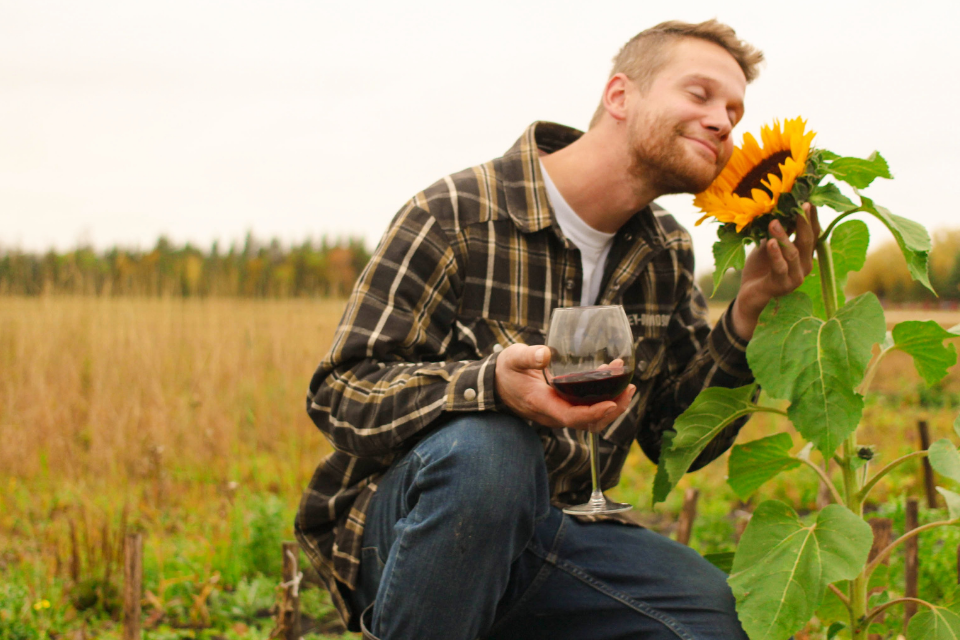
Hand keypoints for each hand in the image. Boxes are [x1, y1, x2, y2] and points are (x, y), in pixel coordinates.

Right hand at [494, 344, 635, 432]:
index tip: (611, 402)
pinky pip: (587, 411)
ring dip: (611, 404)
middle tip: (629, 387)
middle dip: (612, 408)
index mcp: (542, 404)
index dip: (593, 413)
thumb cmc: (506, 370)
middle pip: (588, 422)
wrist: (496, 384)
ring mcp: (559, 413)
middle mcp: (553, 414)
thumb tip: (546, 353)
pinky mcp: (563, 408)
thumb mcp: (513, 358)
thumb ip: (528, 356)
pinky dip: (602, 399)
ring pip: (590, 419)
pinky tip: (612, 382)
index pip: (572, 417)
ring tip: (627, 384)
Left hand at [732, 204, 819, 339]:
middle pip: (807, 241)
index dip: (811, 218)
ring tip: (773, 222)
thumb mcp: (769, 246)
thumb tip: (778, 210)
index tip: (809, 200)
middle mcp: (805, 266)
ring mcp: (795, 277)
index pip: (813, 234)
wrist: (749, 295)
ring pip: (793, 253)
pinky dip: (775, 255)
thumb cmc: (760, 269)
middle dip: (804, 222)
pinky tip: (770, 243)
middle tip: (800, 204)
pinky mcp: (782, 286)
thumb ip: (777, 233)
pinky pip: (780, 268)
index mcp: (804, 255)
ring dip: (783, 236)